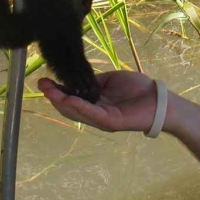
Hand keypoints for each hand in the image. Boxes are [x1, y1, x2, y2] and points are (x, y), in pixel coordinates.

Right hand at [39, 70, 163, 132]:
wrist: (158, 99)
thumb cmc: (137, 89)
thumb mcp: (110, 81)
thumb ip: (93, 81)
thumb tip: (76, 77)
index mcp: (94, 104)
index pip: (71, 99)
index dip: (57, 91)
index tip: (44, 80)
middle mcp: (95, 114)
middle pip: (69, 108)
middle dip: (54, 96)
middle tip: (42, 84)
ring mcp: (102, 120)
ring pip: (77, 112)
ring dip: (61, 101)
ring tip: (49, 91)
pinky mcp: (111, 122)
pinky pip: (92, 114)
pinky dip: (79, 107)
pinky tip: (68, 99)